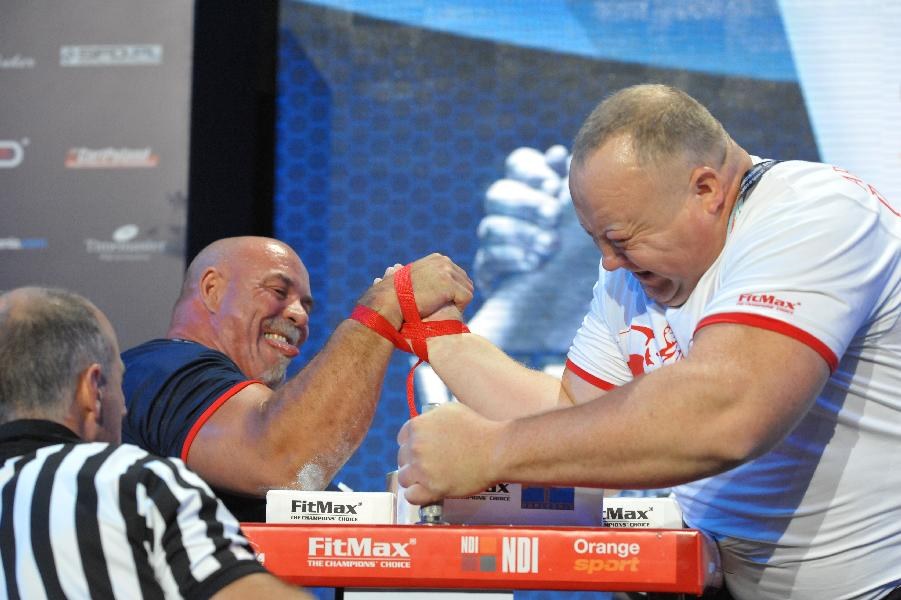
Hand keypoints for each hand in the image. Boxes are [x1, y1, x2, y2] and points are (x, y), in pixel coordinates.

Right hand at [359, 254, 472, 326]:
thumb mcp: (407, 279)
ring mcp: (446, 271)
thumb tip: (395, 268)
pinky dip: (460, 307)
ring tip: (445, 311)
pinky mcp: (449, 284)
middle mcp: (443, 261)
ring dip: (459, 303)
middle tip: (447, 309)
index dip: (454, 291)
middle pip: (466, 282)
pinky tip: (446, 312)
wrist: (388, 301)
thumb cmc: (394, 296)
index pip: (458, 275)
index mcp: (437, 259)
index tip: (444, 303)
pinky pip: (467, 297)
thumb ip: (418, 276)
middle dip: (459, 296)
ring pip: (468, 290)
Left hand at [396, 402, 502, 504]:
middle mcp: (416, 447)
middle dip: (413, 462)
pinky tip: (426, 491)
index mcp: (418, 426)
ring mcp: (422, 468)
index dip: (412, 445)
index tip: (421, 451)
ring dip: (414, 479)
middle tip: (429, 465)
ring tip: (429, 478)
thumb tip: (423, 425)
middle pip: (402, 458)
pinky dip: (417, 495)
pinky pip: (411, 496)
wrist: (496, 450)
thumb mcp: (450, 411)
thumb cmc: (479, 428)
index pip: (402, 439)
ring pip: (404, 478)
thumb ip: (430, 418)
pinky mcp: (432, 488)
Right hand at [474, 146, 570, 291]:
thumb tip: (555, 154)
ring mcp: (492, 237)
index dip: (531, 172)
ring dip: (522, 234)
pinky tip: (534, 263)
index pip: (518, 164)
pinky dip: (510, 259)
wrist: (574, 282)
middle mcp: (504, 206)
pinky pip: (487, 258)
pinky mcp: (488, 266)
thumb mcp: (579, 207)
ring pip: (491, 227)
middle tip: (553, 216)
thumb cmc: (578, 235)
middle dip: (526, 204)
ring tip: (551, 245)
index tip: (553, 185)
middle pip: (498, 194)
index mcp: (528, 182)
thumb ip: (568, 179)